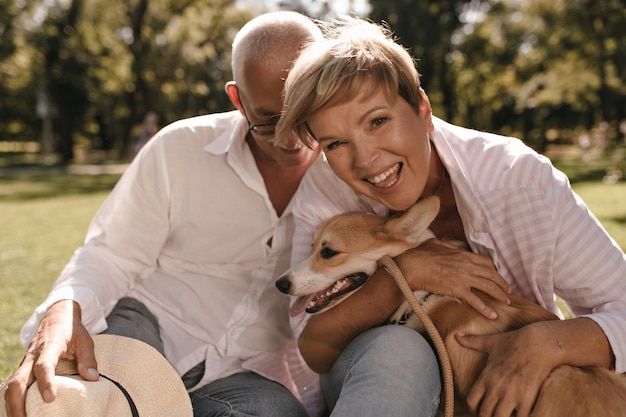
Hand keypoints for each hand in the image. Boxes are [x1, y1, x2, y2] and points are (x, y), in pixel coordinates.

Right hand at [4, 300, 98, 416]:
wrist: (56, 316)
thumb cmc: (72, 330)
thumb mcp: (85, 340)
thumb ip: (88, 359)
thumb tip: (92, 378)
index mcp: (50, 347)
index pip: (43, 366)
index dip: (46, 382)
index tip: (50, 399)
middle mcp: (33, 356)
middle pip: (18, 381)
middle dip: (19, 403)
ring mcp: (25, 363)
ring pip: (11, 386)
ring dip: (13, 406)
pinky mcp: (23, 368)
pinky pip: (13, 386)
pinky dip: (13, 401)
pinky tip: (20, 413)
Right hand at [394, 238, 509, 318]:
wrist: (411, 266)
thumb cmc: (420, 254)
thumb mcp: (437, 244)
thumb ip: (449, 246)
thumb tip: (454, 247)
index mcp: (463, 254)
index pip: (487, 262)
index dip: (495, 270)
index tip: (497, 276)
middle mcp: (467, 265)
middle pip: (492, 274)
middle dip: (503, 284)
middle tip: (508, 291)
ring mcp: (463, 277)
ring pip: (489, 286)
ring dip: (500, 295)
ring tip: (506, 302)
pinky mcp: (457, 289)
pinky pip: (475, 300)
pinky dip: (485, 309)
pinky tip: (492, 315)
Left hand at [455, 322, 557, 416]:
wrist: (540, 343)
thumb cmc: (515, 341)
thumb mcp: (491, 341)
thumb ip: (473, 342)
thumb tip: (456, 335)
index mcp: (486, 376)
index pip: (471, 400)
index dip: (472, 408)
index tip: (477, 409)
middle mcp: (496, 387)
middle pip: (484, 413)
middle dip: (486, 416)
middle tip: (491, 414)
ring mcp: (512, 394)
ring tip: (504, 415)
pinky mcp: (527, 398)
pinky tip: (519, 414)